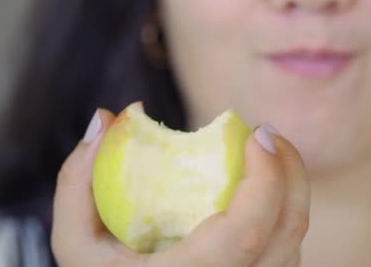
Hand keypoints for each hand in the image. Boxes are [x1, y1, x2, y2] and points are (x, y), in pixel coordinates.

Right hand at [51, 109, 309, 266]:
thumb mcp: (76, 247)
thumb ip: (78, 182)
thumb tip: (105, 119)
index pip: (249, 229)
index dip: (266, 177)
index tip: (258, 133)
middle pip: (288, 229)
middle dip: (290, 171)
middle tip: (265, 134)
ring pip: (294, 242)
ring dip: (290, 191)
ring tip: (267, 156)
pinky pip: (287, 254)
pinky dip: (282, 217)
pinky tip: (263, 194)